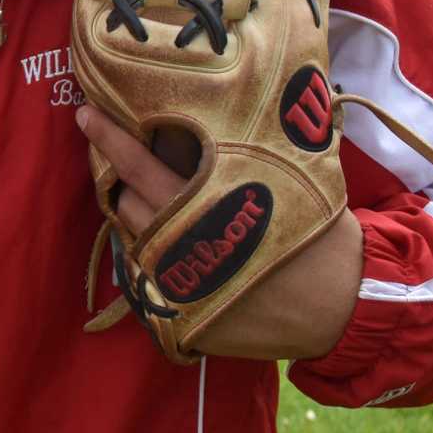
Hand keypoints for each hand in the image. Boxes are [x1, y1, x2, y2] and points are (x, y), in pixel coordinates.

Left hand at [77, 107, 361, 358]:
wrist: (347, 305)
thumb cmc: (321, 238)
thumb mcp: (286, 184)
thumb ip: (240, 160)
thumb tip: (210, 125)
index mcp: (208, 206)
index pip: (139, 167)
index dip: (111, 139)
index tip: (86, 115)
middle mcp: (182, 246)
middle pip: (126, 203)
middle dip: (122, 179)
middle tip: (121, 157)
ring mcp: (177, 285)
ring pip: (133, 240)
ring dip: (137, 218)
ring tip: (152, 199)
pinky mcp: (182, 317)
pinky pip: (148, 279)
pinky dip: (154, 256)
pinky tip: (171, 243)